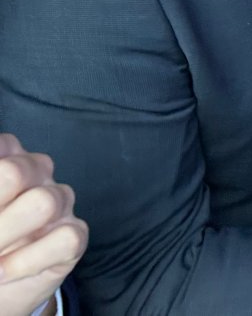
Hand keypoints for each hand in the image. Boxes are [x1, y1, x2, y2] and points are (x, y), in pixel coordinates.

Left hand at [0, 135, 87, 315]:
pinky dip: (26, 261)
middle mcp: (36, 172)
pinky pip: (65, 239)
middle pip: (15, 172)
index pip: (1, 147)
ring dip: (5, 233)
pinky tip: (2, 272)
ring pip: (44, 203)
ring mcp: (59, 201)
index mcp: (7, 157)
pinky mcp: (75, 234)